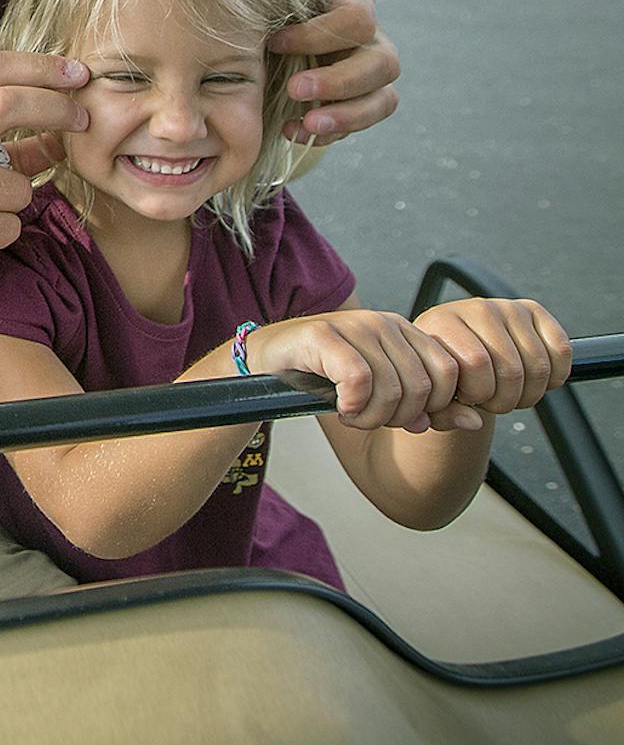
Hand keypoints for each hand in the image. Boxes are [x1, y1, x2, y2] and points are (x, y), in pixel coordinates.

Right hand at [248, 309, 471, 432]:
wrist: (268, 364)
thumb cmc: (327, 380)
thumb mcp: (385, 397)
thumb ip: (429, 408)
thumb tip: (477, 421)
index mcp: (406, 332)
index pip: (447, 376)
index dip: (429, 409)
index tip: (398, 418)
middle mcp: (385, 323)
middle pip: (421, 387)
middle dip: (397, 417)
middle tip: (368, 419)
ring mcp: (355, 324)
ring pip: (391, 387)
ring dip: (370, 416)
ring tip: (350, 414)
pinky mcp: (323, 334)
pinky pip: (358, 380)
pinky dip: (351, 404)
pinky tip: (337, 405)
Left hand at [271, 0, 399, 144]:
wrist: (254, 26)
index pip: (356, 18)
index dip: (318, 34)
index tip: (273, 41)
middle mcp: (370, 36)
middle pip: (382, 63)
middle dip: (339, 81)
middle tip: (294, 90)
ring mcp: (367, 71)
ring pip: (383, 98)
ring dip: (347, 115)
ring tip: (306, 124)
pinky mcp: (356, 101)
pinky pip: (362, 122)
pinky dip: (331, 131)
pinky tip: (294, 131)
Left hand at [414, 298, 571, 414]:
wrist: (454, 346)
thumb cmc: (443, 372)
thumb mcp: (434, 394)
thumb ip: (445, 413)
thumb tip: (474, 422)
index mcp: (442, 322)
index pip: (476, 363)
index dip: (478, 393)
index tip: (468, 397)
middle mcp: (476, 309)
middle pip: (511, 369)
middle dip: (504, 400)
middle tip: (491, 400)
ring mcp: (507, 308)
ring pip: (538, 365)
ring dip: (528, 393)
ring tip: (507, 392)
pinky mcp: (533, 311)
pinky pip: (561, 349)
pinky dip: (555, 376)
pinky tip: (532, 380)